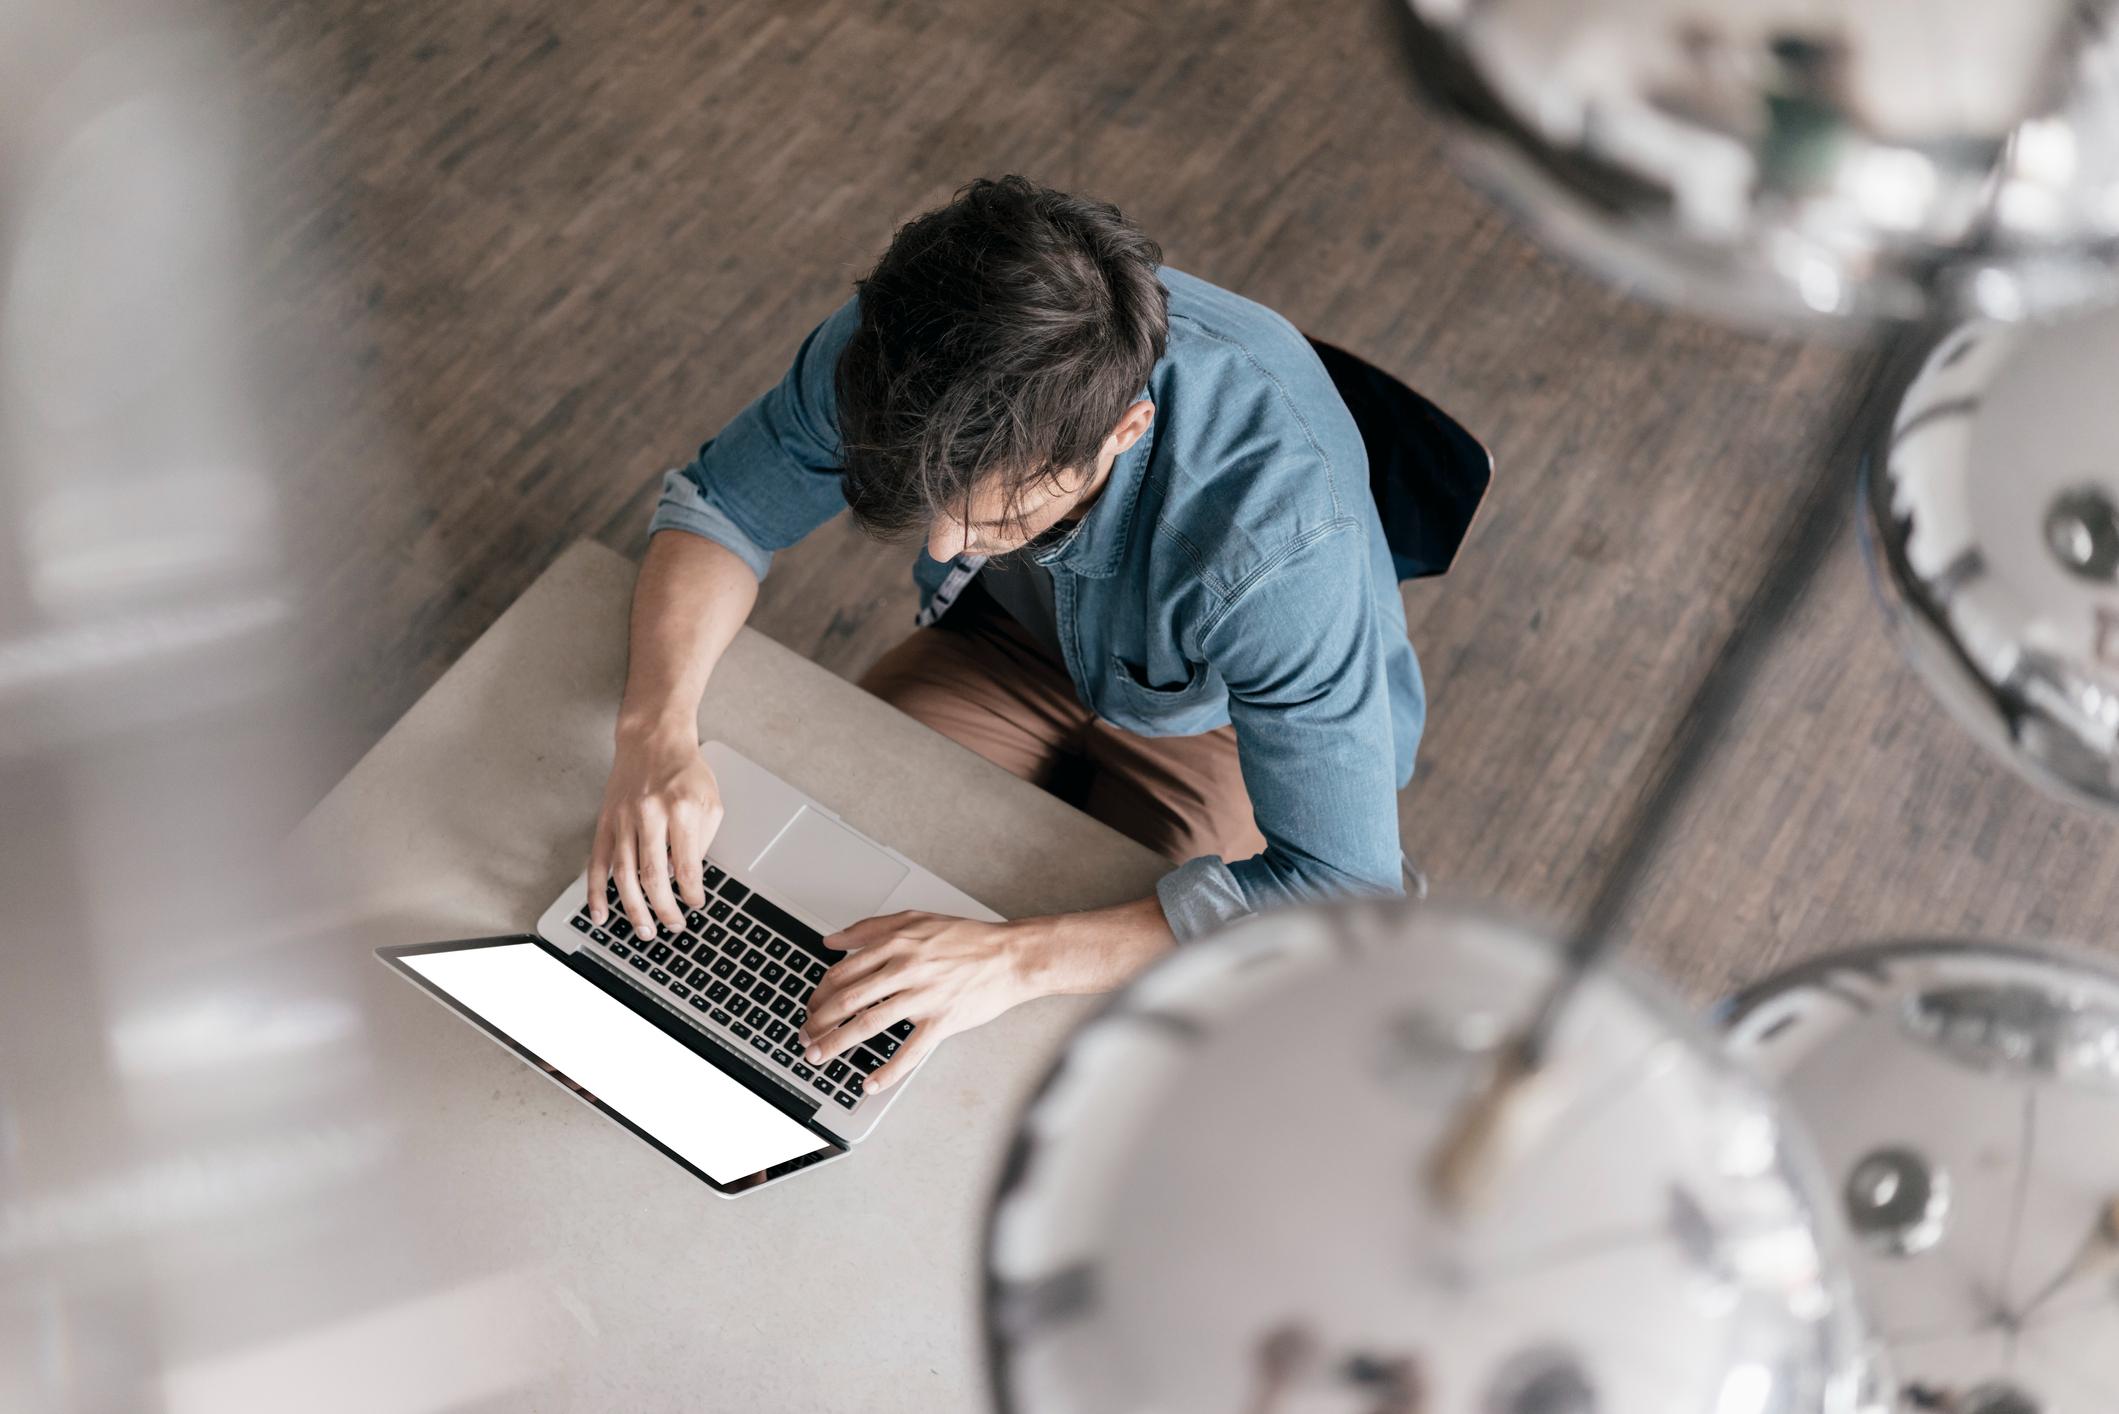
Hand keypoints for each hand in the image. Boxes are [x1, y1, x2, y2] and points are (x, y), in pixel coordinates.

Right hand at [586, 725, 721, 938]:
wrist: (652, 739)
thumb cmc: (685, 771)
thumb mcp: (710, 800)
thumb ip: (702, 840)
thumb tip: (687, 877)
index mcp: (681, 810)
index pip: (688, 865)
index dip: (692, 893)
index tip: (696, 905)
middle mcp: (650, 815)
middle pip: (653, 875)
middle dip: (664, 909)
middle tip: (673, 926)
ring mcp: (623, 819)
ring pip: (624, 874)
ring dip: (633, 908)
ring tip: (644, 931)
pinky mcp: (606, 822)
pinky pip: (598, 862)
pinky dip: (596, 891)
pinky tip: (601, 914)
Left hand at [797, 911, 1034, 1092]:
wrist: (1010, 956)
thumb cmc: (967, 939)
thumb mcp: (917, 919)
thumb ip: (870, 928)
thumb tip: (832, 940)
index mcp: (896, 943)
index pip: (843, 971)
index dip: (819, 993)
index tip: (811, 1007)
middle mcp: (906, 968)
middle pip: (848, 999)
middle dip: (818, 1021)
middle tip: (805, 1036)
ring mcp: (923, 997)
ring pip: (868, 1023)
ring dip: (837, 1043)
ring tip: (818, 1056)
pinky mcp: (942, 1021)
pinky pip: (909, 1051)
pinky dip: (887, 1071)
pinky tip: (869, 1083)